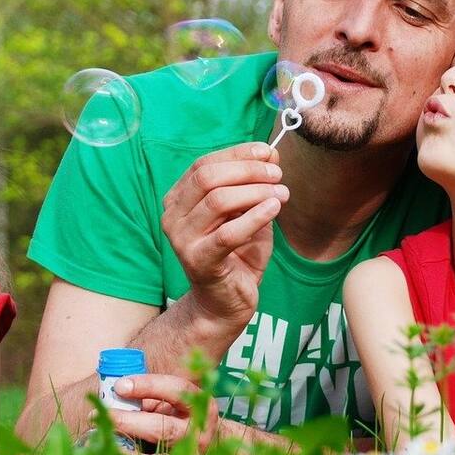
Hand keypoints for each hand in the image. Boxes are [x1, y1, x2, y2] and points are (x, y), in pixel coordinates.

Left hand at [107, 374, 219, 453]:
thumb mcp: (175, 402)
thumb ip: (152, 397)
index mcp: (200, 405)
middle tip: (102, 414)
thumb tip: (117, 393)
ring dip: (126, 450)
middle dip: (129, 421)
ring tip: (104, 440)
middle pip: (162, 428)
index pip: (176, 390)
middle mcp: (199, 432)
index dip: (147, 385)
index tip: (120, 385)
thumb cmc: (184, 417)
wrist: (214, 444)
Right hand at [161, 142, 287, 326]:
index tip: (268, 152)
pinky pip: (228, 233)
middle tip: (277, 175)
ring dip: (255, 192)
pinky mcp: (198, 261)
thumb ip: (254, 183)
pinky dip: (255, 217)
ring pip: (218, 201)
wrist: (225, 302)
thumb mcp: (246, 211)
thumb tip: (271, 152)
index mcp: (179, 199)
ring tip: (281, 194)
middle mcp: (173, 216)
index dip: (237, 154)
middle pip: (208, 178)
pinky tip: (274, 209)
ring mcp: (181, 240)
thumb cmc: (236, 253)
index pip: (204, 164)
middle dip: (247, 171)